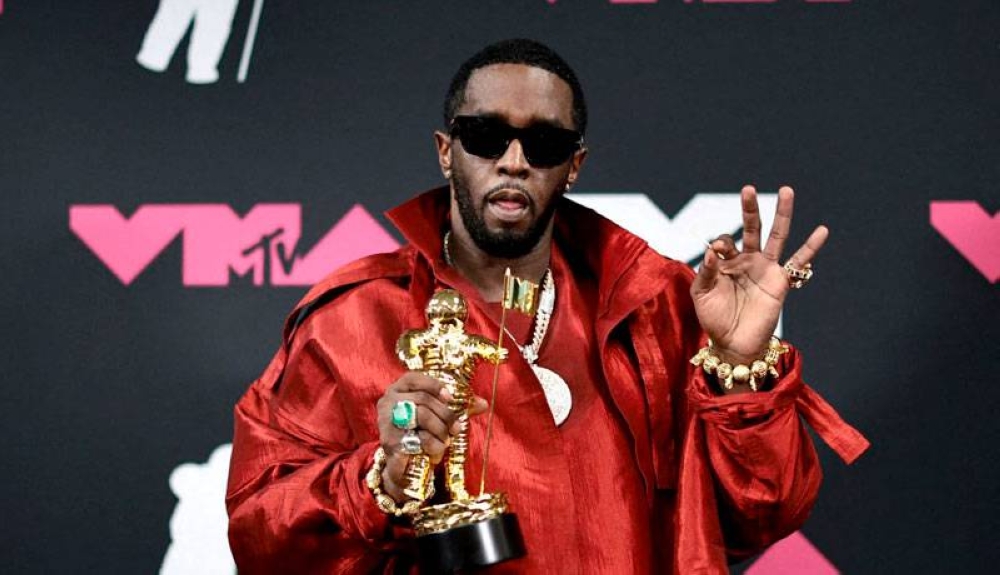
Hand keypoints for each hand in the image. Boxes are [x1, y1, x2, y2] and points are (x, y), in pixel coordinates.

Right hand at [375, 372, 488, 500]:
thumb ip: (459, 408)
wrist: (405, 466)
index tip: (450, 398)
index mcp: (398, 390)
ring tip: (447, 441)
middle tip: (457, 429)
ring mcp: (386, 421)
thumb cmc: (421, 434)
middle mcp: (388, 401)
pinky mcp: (389, 440)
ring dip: (441, 430)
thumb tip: (483, 403)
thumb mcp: (439, 417)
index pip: (413, 378)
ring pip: (421, 415)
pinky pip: (418, 437)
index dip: (433, 385)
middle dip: (445, 414)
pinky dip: (433, 445)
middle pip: (422, 399)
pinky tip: (437, 451)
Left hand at [690, 185, 827, 366]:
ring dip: (782, 214)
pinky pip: (799, 262)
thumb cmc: (714, 319)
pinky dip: (811, 247)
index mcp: (726, 261)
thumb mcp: (702, 295)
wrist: (733, 344)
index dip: (722, 242)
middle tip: (747, 189)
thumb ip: (705, 273)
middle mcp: (747, 260)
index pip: (725, 241)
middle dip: (750, 209)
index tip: (719, 251)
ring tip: (786, 191)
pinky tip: (822, 231)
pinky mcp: (780, 281)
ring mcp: (765, 268)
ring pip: (776, 236)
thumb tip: (711, 251)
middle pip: (752, 228)